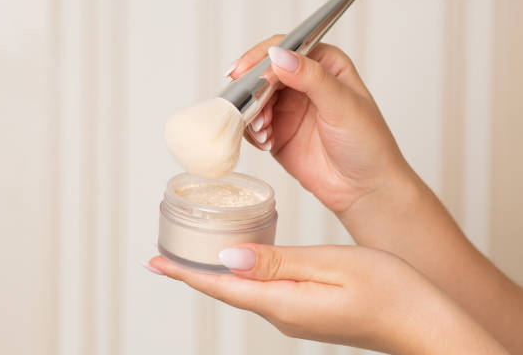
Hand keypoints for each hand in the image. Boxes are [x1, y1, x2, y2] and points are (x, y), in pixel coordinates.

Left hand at [148, 244, 506, 353]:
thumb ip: (279, 263)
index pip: (221, 288)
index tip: (154, 262)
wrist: (426, 326)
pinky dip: (244, 276)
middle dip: (195, 273)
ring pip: (244, 291)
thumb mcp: (332, 266)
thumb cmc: (392, 292)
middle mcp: (283, 315)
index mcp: (284, 303)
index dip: (186, 274)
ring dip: (217, 273)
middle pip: (228, 291)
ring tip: (196, 254)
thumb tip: (228, 259)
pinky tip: (243, 263)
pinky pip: (265, 292)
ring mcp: (296, 317)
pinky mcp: (309, 312)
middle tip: (165, 254)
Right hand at [229, 36, 413, 213]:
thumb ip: (311, 78)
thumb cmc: (367, 143)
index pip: (286, 48)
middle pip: (263, 72)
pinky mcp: (277, 131)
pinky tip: (266, 141)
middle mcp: (303, 81)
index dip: (261, 57)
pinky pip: (252, 123)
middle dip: (251, 89)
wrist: (364, 189)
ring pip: (253, 98)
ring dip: (251, 112)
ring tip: (264, 131)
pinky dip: (252, 131)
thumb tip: (279, 55)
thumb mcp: (342, 105)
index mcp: (324, 64)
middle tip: (248, 107)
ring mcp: (287, 107)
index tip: (244, 73)